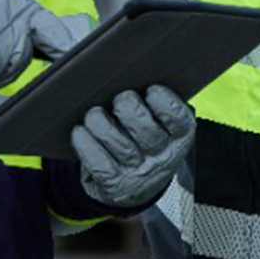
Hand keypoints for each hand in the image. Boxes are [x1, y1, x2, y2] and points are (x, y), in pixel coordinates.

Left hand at [69, 86, 195, 207]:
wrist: (137, 187)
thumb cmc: (145, 140)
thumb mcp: (160, 124)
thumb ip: (153, 102)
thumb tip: (126, 71)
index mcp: (179, 137)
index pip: (179, 121)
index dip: (165, 104)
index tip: (151, 90)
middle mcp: (162, 158)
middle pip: (147, 132)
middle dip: (128, 109)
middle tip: (119, 98)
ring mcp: (139, 174)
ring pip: (120, 146)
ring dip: (101, 124)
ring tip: (94, 113)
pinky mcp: (114, 186)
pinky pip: (99, 165)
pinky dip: (86, 145)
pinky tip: (80, 131)